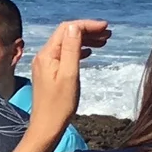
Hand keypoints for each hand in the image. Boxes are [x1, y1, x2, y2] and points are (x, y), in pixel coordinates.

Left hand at [26, 19, 109, 143]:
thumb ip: (72, 49)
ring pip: (67, 44)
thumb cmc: (60, 104)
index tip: (106, 27)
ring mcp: (46, 65)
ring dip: (85, 40)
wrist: (47, 126)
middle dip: (87, 31)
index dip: (86, 25)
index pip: (67, 29)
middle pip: (67, 34)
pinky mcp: (49, 73)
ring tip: (104, 42)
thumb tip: (75, 27)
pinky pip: (65, 55)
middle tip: (108, 34)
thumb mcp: (69, 75)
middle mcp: (44, 56)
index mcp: (47, 55)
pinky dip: (79, 51)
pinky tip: (90, 53)